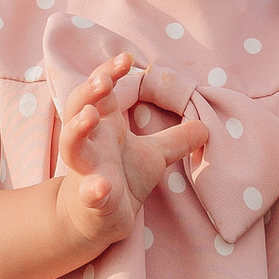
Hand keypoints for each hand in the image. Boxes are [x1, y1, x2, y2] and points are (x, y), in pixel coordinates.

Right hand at [47, 52, 206, 262]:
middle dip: (88, 92)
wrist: (97, 220)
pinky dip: (93, 190)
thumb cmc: (120, 179)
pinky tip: (101, 187)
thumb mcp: (155, 155)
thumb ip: (177, 138)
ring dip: (78, 129)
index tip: (128, 58)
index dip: (109, 72)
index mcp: (104, 126)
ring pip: (72, 146)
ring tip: (91, 116)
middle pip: (78, 108)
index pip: (100, 90)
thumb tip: (206, 125)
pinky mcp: (90, 199)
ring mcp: (87, 170)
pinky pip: (88, 193)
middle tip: (105, 81)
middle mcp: (90, 143)